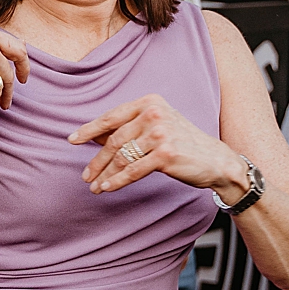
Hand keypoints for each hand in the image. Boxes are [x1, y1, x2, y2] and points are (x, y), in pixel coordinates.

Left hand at [70, 94, 249, 201]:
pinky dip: (117, 181)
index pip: (112, 116)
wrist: (215, 160)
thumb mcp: (155, 127)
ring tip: (94, 186)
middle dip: (97, 160)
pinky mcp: (166, 153)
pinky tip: (107, 187)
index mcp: (150, 102)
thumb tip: (93, 136)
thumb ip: (128, 128)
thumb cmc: (182, 143)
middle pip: (115, 140)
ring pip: (122, 157)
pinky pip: (133, 170)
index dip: (89, 129)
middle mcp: (154, 114)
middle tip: (85, 175)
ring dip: (104, 173)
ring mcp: (160, 133)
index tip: (72, 140)